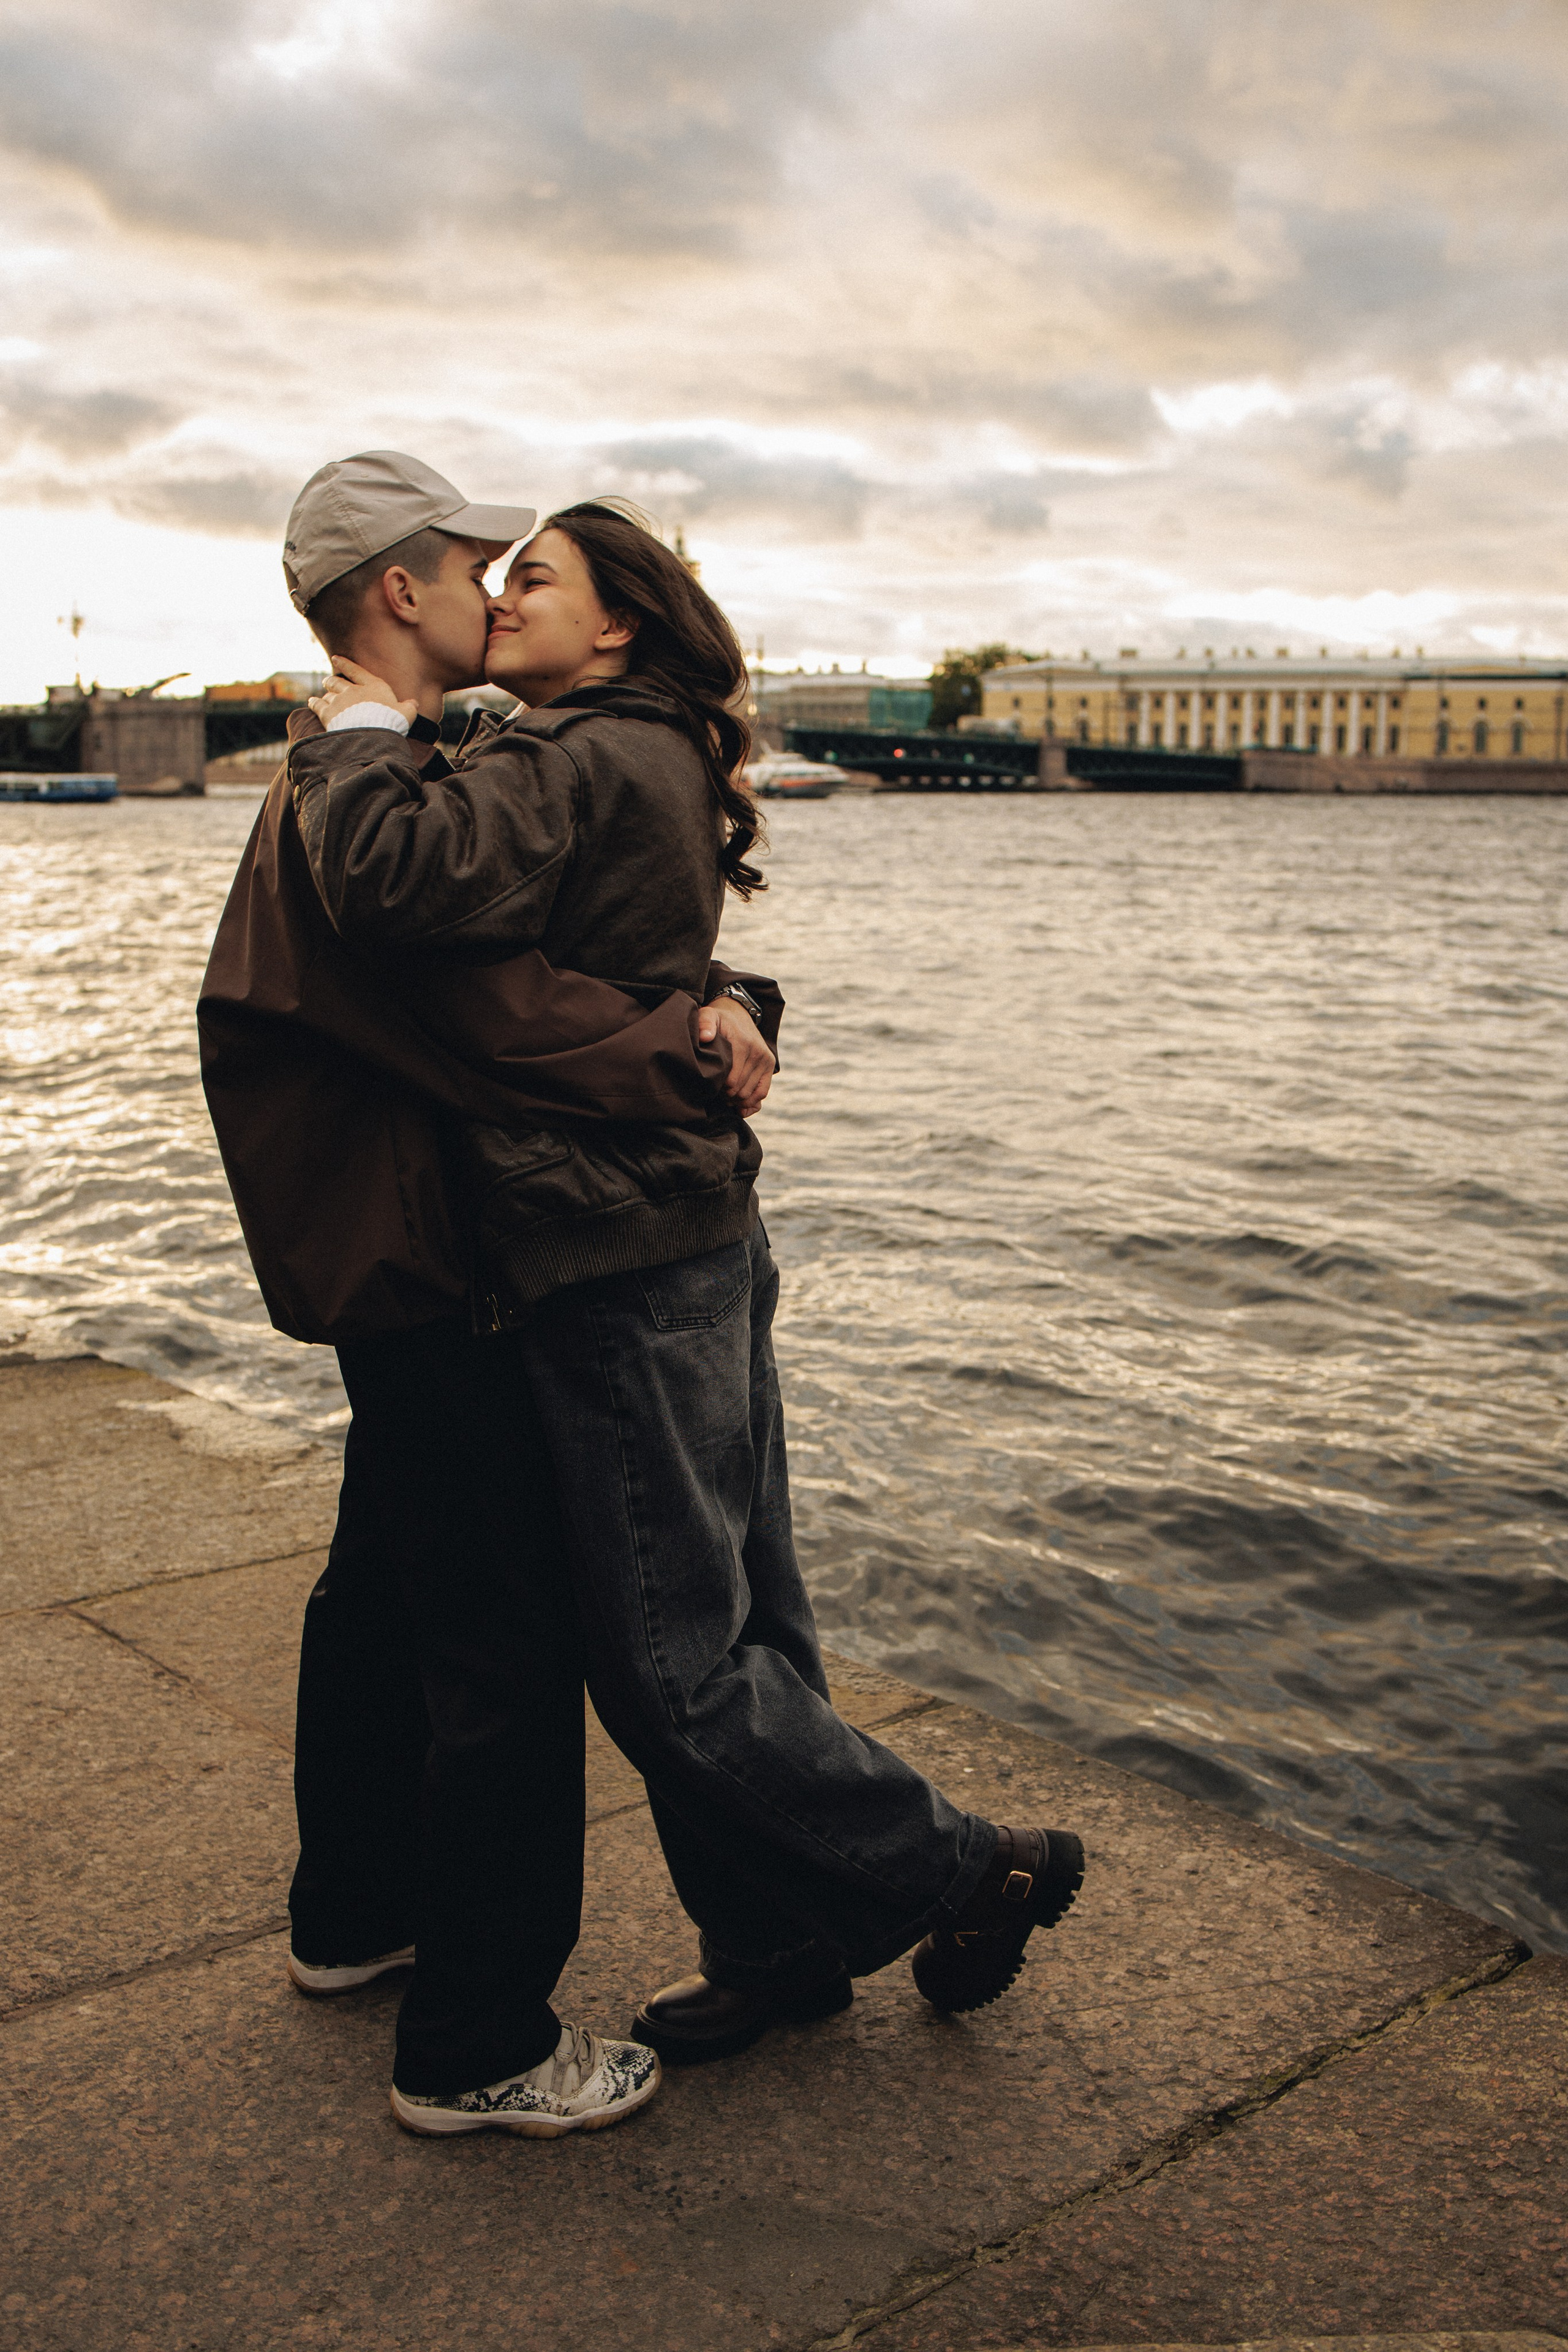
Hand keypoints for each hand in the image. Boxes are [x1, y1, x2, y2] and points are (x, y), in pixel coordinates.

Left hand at [308, 657, 417, 728]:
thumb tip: (414, 703)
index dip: (345, 664)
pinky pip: (318, 705)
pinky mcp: (328, 713)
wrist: (372, 735)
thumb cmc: (391, 723)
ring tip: (322, 695)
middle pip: (338, 681)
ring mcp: (339, 701)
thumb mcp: (406, 714)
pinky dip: (314, 702)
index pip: (356, 671)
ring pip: (328, 694)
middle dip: (332, 681)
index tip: (335, 658)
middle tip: (328, 681)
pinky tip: (312, 702)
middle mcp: (354, 691)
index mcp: (373, 687)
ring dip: (325, 694)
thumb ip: (409, 707)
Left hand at [696, 996, 774, 1116]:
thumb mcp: (708, 1016)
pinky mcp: (770, 1065)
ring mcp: (766, 1060)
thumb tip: (705, 1037)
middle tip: (715, 1092)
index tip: (710, 1086)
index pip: (731, 1081)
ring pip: (750, 1094)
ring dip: (736, 1100)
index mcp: (742, 1044)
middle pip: (740, 1090)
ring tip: (724, 1095)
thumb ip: (704, 1024)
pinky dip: (751, 1102)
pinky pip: (763, 1092)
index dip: (718, 1090)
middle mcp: (757, 1053)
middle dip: (726, 1096)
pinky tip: (738, 1105)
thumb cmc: (719, 1020)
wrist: (738, 1015)